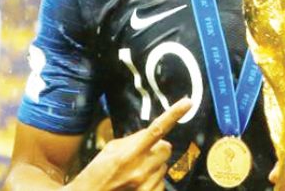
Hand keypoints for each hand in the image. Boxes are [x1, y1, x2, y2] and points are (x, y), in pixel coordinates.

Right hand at [66, 98, 190, 190]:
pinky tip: (138, 182)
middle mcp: (141, 169)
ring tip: (134, 171)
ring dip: (153, 165)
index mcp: (129, 153)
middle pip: (166, 148)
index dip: (173, 115)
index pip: (156, 129)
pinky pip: (161, 182)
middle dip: (157, 148)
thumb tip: (151, 134)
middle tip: (142, 153)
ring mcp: (146, 185)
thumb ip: (133, 140)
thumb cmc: (96, 173)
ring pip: (164, 166)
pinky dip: (152, 180)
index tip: (187, 102)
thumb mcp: (110, 150)